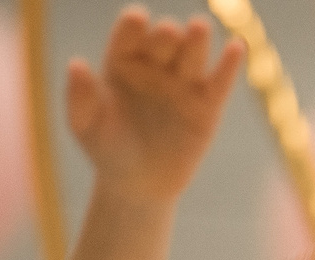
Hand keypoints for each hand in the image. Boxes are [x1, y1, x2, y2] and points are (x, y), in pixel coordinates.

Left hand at [66, 8, 241, 206]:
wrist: (139, 184)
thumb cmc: (106, 151)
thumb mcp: (85, 126)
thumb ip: (80, 96)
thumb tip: (77, 65)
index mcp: (122, 61)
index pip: (129, 34)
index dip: (134, 26)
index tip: (138, 20)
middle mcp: (155, 66)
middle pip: (164, 40)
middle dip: (166, 35)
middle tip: (169, 33)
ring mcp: (182, 84)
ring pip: (192, 53)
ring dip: (196, 38)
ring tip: (198, 27)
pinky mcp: (207, 106)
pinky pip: (220, 82)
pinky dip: (230, 65)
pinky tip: (237, 47)